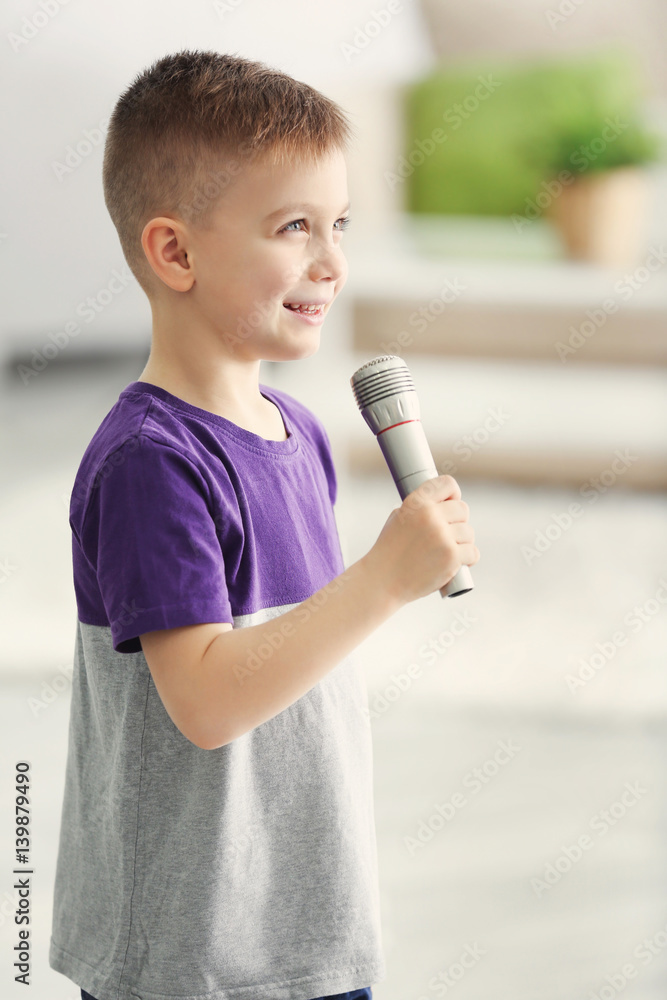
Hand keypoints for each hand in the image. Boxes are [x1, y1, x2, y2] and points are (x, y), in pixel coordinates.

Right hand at [365, 474, 479, 605]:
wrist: (382, 580)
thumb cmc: (390, 551)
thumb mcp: (398, 518)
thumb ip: (421, 507)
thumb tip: (446, 502)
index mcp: (416, 502)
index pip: (447, 483)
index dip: (453, 494)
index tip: (451, 504)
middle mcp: (430, 516)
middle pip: (463, 509)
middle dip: (457, 522)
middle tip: (446, 535)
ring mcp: (442, 536)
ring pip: (469, 533)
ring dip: (462, 543)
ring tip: (445, 552)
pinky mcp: (452, 557)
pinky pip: (473, 552)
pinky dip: (467, 559)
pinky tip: (456, 562)